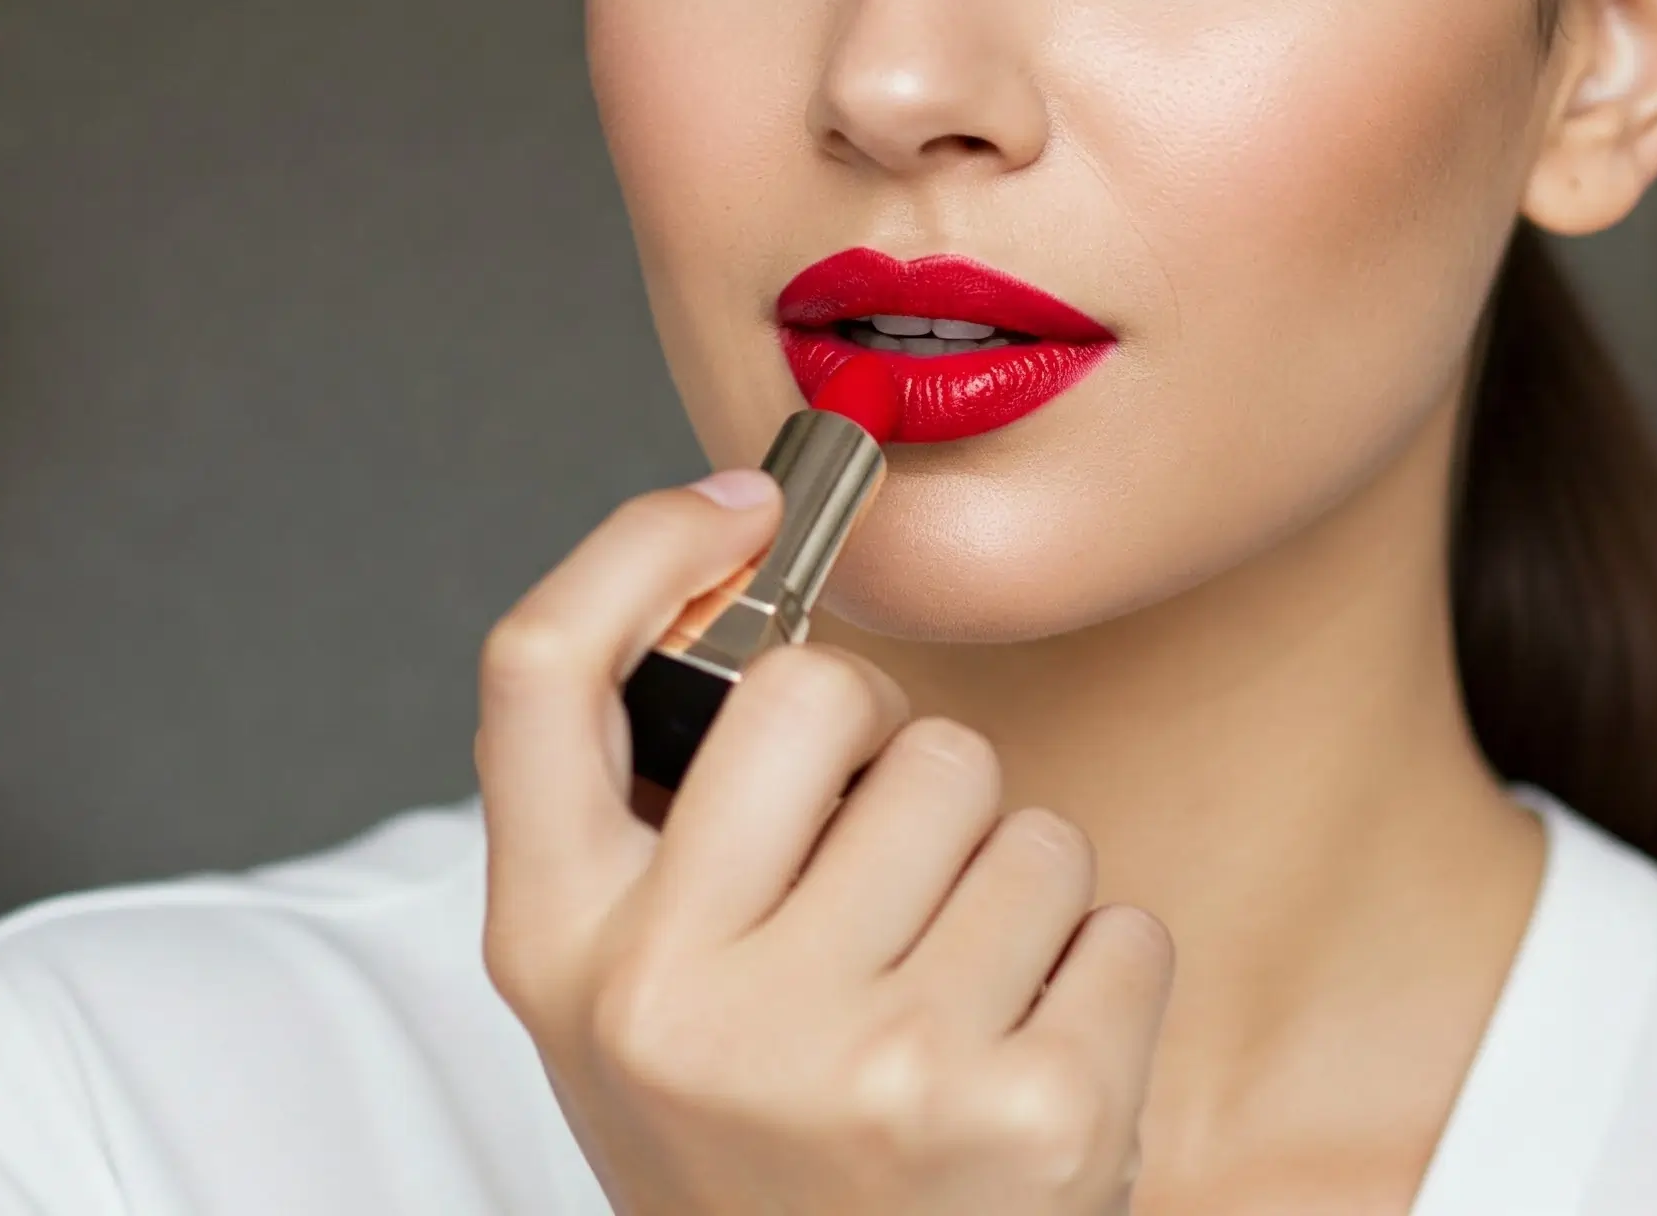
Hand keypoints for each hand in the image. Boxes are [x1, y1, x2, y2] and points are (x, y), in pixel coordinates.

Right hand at [476, 472, 1174, 1214]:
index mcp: (563, 952)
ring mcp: (856, 1063)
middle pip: (833, 695)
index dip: (641, 544)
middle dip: (892, 749)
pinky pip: (1117, 916)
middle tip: (888, 863)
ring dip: (1005, 881)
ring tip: (955, 1001)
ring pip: (1004, 807)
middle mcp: (682, 1006)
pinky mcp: (1022, 1118)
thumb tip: (751, 571)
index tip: (744, 505)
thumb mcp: (646, 995)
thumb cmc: (765, 1151)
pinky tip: (1032, 1064)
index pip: (540, 670)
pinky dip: (1099, 972)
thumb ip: (671, 821)